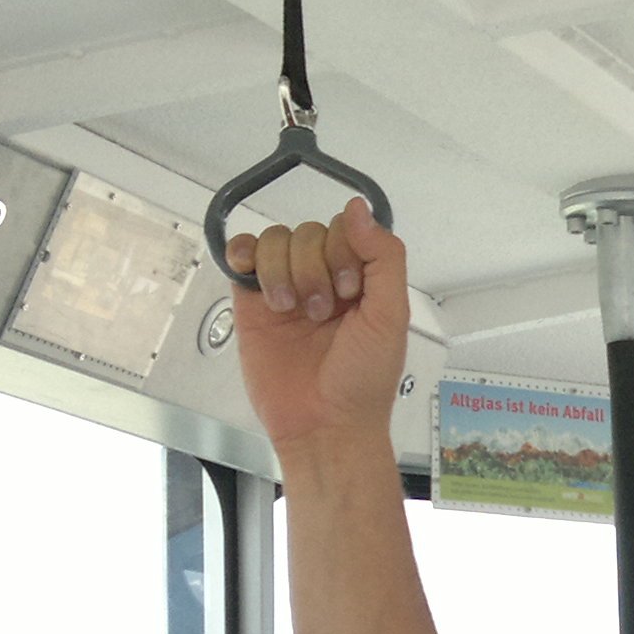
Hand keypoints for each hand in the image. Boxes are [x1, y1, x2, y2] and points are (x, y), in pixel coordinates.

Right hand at [226, 199, 408, 459]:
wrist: (324, 425)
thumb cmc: (363, 380)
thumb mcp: (391, 316)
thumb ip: (383, 257)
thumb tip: (357, 207)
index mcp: (360, 278)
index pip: (344, 229)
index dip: (343, 251)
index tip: (350, 293)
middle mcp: (323, 277)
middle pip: (307, 233)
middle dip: (314, 270)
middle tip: (321, 314)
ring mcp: (286, 288)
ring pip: (275, 241)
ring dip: (282, 271)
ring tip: (291, 312)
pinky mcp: (253, 304)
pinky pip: (243, 256)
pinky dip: (244, 254)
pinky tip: (254, 277)